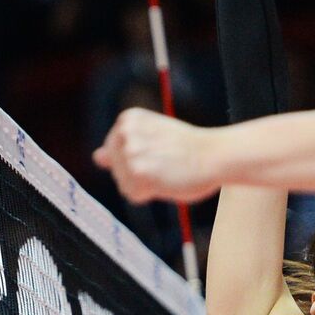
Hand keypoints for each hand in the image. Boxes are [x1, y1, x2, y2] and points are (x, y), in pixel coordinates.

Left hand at [92, 108, 222, 203]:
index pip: (114, 151)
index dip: (139, 157)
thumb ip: (123, 148)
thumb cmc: (189, 147)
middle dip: (139, 172)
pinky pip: (134, 195)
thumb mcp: (153, 138)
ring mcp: (130, 153)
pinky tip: (167, 181)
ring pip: (124, 183)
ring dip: (145, 184)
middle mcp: (125, 133)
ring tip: (168, 171)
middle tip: (167, 161)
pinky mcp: (139, 173)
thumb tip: (97, 157)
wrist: (217, 154)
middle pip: (116, 169)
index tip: (161, 149)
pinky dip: (150, 194)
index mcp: (127, 119)